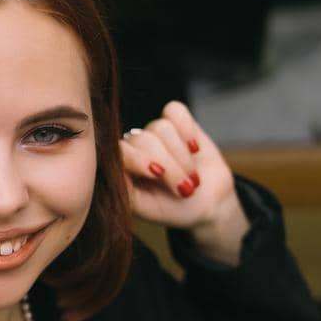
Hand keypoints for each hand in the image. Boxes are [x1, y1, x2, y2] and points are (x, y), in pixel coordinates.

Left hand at [120, 100, 236, 231]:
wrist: (207, 204)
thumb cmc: (172, 210)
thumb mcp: (145, 208)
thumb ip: (124, 190)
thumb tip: (113, 170)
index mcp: (122, 166)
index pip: (120, 151)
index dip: (138, 159)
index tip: (157, 173)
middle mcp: (135, 146)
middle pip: (145, 140)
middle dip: (170, 166)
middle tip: (185, 189)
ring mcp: (154, 131)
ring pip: (163, 128)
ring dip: (182, 156)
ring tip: (193, 178)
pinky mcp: (175, 120)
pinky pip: (176, 111)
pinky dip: (187, 128)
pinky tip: (194, 148)